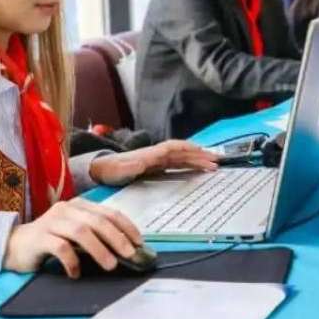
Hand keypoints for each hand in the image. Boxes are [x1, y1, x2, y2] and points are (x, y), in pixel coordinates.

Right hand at [2, 197, 143, 277]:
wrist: (13, 246)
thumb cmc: (50, 241)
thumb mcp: (76, 234)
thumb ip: (95, 235)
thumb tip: (125, 248)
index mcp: (79, 205)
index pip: (108, 212)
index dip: (126, 226)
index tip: (139, 242)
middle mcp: (66, 210)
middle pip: (97, 221)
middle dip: (117, 238)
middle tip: (130, 254)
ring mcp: (51, 222)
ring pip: (81, 232)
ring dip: (99, 250)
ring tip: (111, 265)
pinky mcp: (39, 238)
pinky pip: (60, 248)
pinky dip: (72, 262)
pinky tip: (76, 274)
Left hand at [90, 140, 218, 185]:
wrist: (101, 171)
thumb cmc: (111, 170)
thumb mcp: (120, 168)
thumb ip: (131, 165)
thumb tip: (142, 162)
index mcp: (151, 154)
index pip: (173, 148)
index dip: (188, 149)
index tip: (202, 152)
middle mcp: (157, 155)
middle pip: (182, 153)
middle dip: (199, 155)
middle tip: (216, 161)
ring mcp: (158, 161)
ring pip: (182, 158)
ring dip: (198, 160)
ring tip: (213, 166)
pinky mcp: (157, 167)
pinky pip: (178, 165)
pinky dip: (190, 166)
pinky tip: (198, 170)